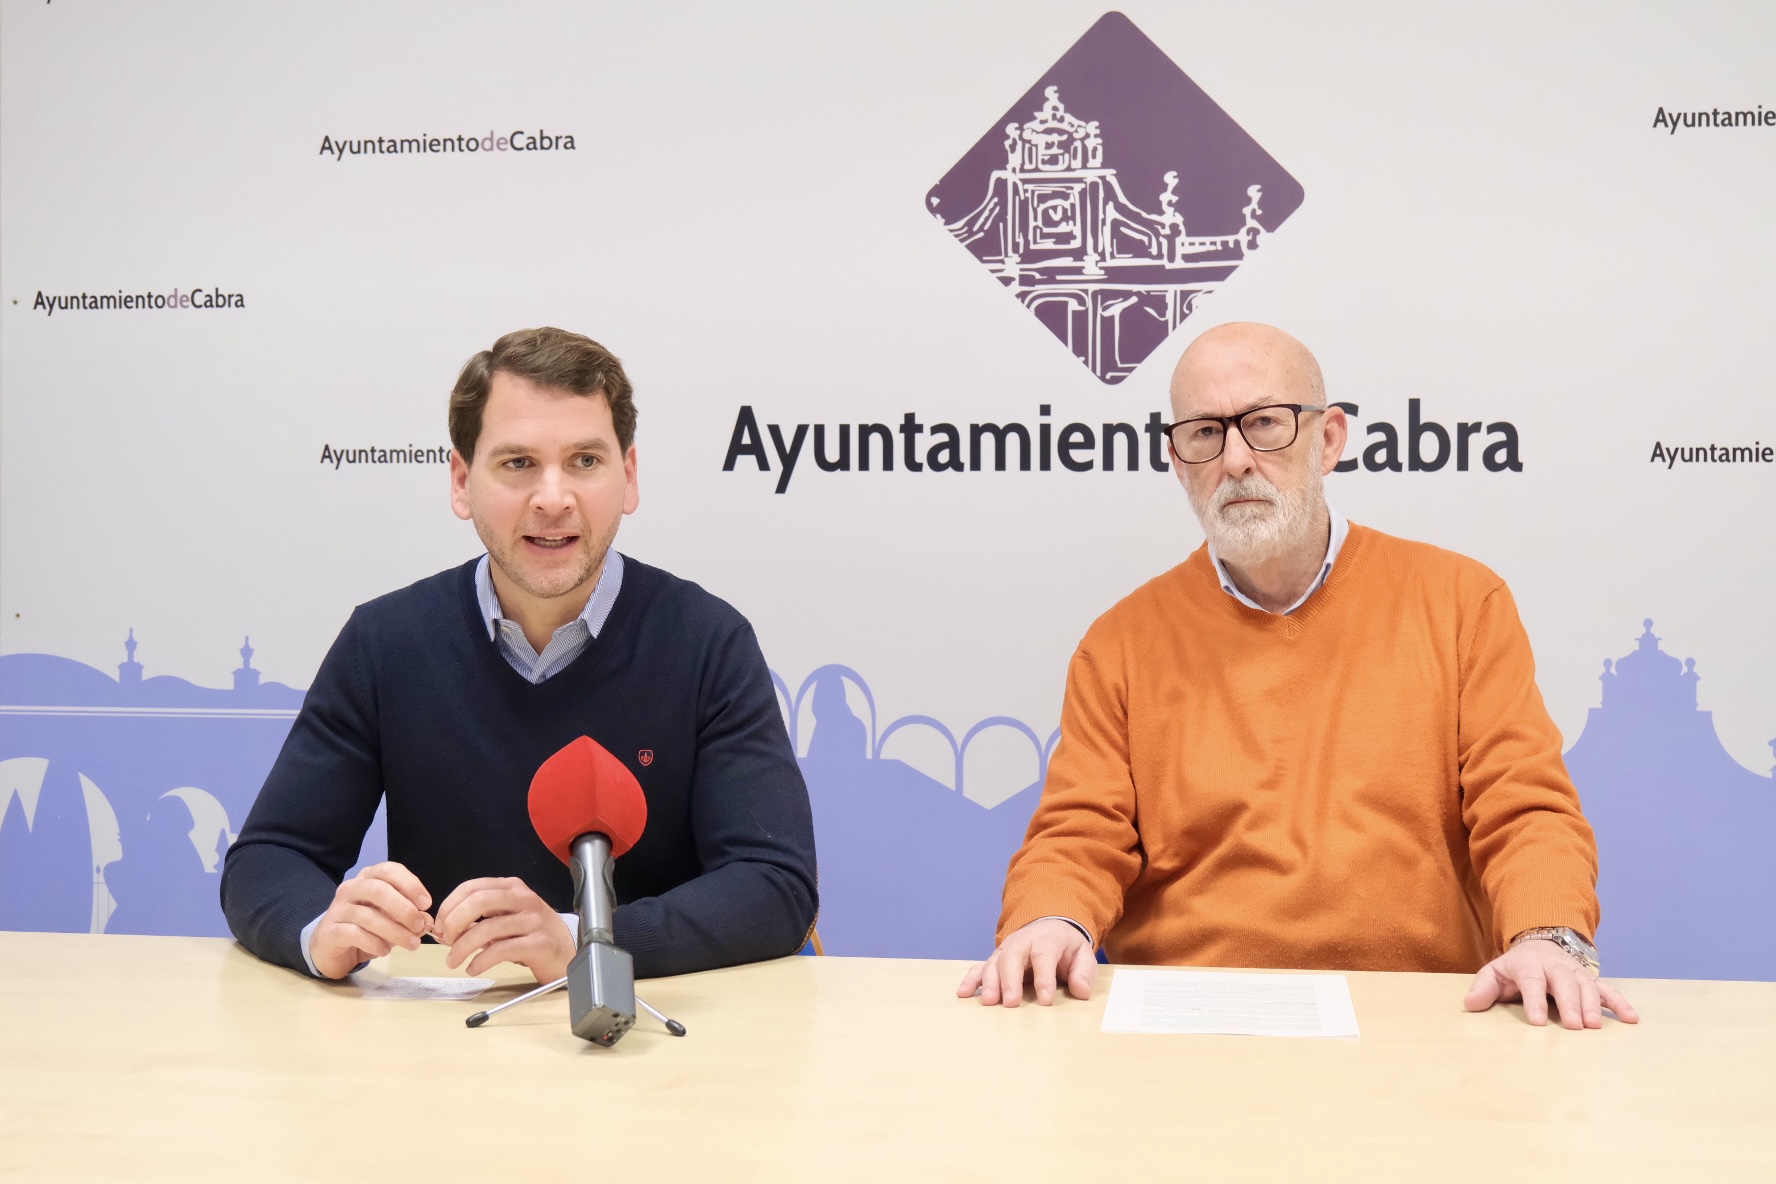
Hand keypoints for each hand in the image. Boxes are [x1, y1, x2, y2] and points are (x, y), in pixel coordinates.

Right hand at [310, 862, 432, 979]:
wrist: (331, 948)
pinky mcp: (330, 931)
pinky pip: (354, 934)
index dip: (411, 885)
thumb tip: (427, 922)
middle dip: (404, 908)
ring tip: (412, 943)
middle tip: (420, 925)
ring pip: (368, 915)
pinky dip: (374, 943)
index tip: (426, 904)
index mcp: (368, 878)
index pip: (390, 871)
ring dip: (394, 930)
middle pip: (378, 890)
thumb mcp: (390, 919)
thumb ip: (408, 917)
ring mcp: (338, 909)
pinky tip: (385, 951)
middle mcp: (351, 888)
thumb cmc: (365, 928)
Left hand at [433, 876, 575, 981]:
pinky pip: (501, 950)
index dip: (449, 905)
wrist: (567, 951)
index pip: (472, 887)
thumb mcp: (507, 916)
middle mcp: (523, 899)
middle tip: (446, 941)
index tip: (439, 925)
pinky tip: (473, 968)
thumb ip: (480, 918)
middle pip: (478, 901)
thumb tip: (443, 929)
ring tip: (453, 961)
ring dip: (462, 947)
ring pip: (487, 928)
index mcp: (512, 887)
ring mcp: (532, 920)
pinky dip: (480, 961)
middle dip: (454, 922)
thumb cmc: (532, 934)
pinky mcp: (538, 943)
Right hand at [956, 918, 1095, 1006]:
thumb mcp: (1082, 955)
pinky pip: (979, 967)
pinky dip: (971, 980)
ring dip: (990, 982)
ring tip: (989, 1002)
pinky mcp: (995, 960)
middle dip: (1010, 980)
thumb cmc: (1066, 947)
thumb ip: (1084, 972)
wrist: (1049, 927)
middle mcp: (1022, 942)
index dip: (1044, 978)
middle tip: (1011, 1002)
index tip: (1045, 1000)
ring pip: (994, 962)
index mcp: (1046, 939)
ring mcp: (1006, 951)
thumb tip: (1081, 991)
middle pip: (1013, 957)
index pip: (1043, 956)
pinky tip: (963, 993)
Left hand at [1464, 938, 1639, 1028]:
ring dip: (1593, 1005)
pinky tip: (1631, 1018)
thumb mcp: (1494, 972)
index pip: (1532, 982)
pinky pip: (1607, 990)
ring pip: (1587, 985)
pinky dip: (1620, 1002)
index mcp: (1529, 965)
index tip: (1539, 1021)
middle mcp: (1555, 966)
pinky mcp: (1590, 979)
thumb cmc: (1515, 967)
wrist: (1539, 944)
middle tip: (1574, 1026)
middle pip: (1564, 983)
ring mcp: (1575, 971)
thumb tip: (1470, 1005)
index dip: (1534, 1001)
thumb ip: (1483, 988)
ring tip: (1595, 1026)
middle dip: (1569, 1004)